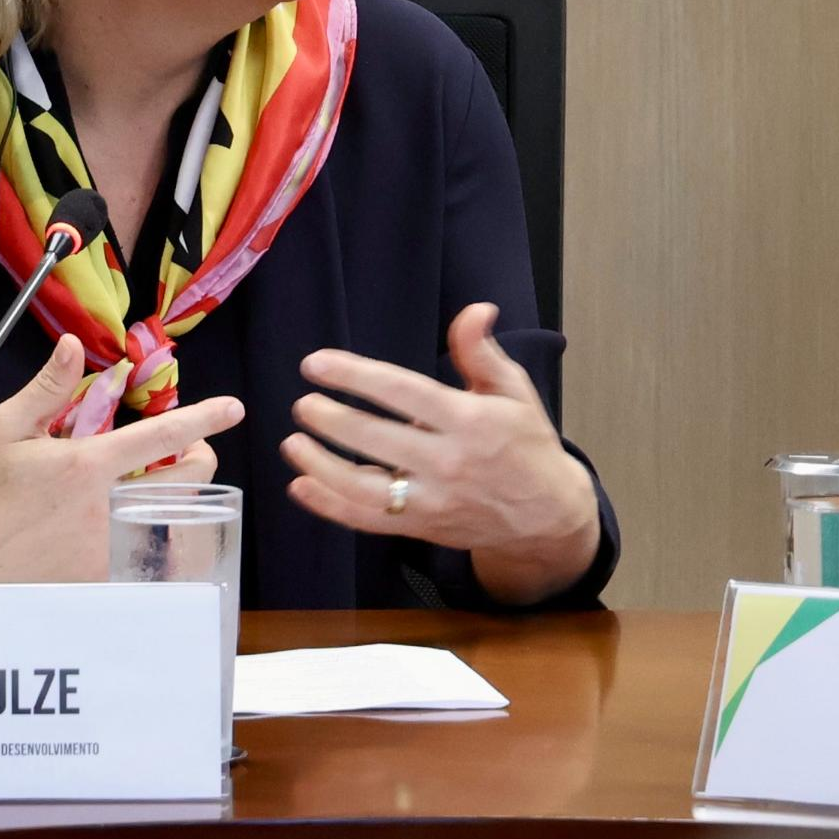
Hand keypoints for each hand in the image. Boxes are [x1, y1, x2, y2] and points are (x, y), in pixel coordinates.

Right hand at [0, 334, 243, 581]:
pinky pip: (143, 553)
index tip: (234, 408)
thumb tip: (73, 347)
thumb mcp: (5, 428)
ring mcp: (106, 546)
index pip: (163, 435)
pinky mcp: (97, 577)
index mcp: (88, 465)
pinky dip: (146, 534)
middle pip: (187, 480)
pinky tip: (126, 522)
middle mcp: (106, 507)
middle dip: (198, 458)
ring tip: (150, 483)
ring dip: (172, 496)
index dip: (205, 418)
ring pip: (170, 516)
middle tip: (180, 450)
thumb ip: (48, 387)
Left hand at [281, 304, 599, 591]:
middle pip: (375, 439)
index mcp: (473, 421)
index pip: (404, 392)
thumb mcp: (514, 391)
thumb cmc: (527, 445)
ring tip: (292, 442)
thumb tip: (475, 309)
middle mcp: (450, 462)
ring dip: (320, 465)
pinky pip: (366, 521)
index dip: (356, 376)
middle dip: (330, 419)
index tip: (317, 364)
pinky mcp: (422, 528)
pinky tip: (302, 485)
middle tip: (303, 404)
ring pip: (363, 487)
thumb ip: (482, 351)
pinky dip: (328, 506)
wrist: (546, 517)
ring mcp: (433, 500)